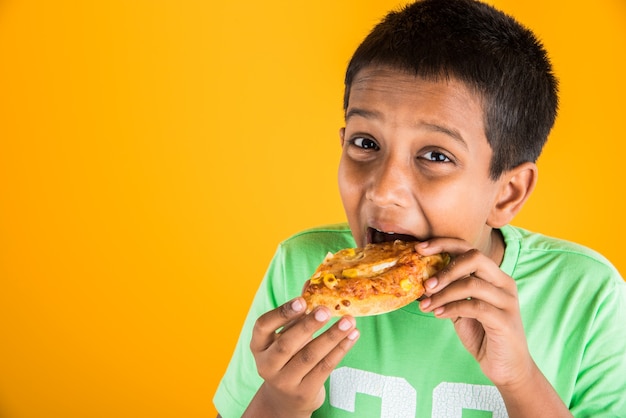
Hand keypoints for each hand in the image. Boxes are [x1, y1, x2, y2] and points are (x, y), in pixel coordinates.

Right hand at [246, 297, 359, 417]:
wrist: (287, 398)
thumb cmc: (288, 356)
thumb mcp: (286, 334)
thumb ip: (298, 312)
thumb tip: (312, 282)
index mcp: (259, 345)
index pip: (263, 326)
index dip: (282, 313)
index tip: (302, 300)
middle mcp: (267, 364)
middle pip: (287, 344)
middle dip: (309, 325)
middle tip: (327, 310)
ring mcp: (284, 381)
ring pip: (310, 356)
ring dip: (332, 336)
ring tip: (349, 321)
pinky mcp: (304, 392)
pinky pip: (325, 367)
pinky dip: (341, 349)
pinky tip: (352, 336)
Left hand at [417, 238, 532, 388]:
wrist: (507, 367)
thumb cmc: (484, 335)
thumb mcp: (462, 309)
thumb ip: (448, 293)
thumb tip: (420, 280)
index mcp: (494, 276)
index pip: (469, 249)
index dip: (444, 244)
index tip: (420, 249)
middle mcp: (504, 283)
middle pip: (475, 258)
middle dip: (445, 269)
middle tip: (425, 284)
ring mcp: (507, 301)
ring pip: (471, 284)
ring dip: (443, 294)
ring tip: (426, 305)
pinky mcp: (505, 321)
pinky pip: (474, 307)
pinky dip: (451, 308)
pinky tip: (438, 314)